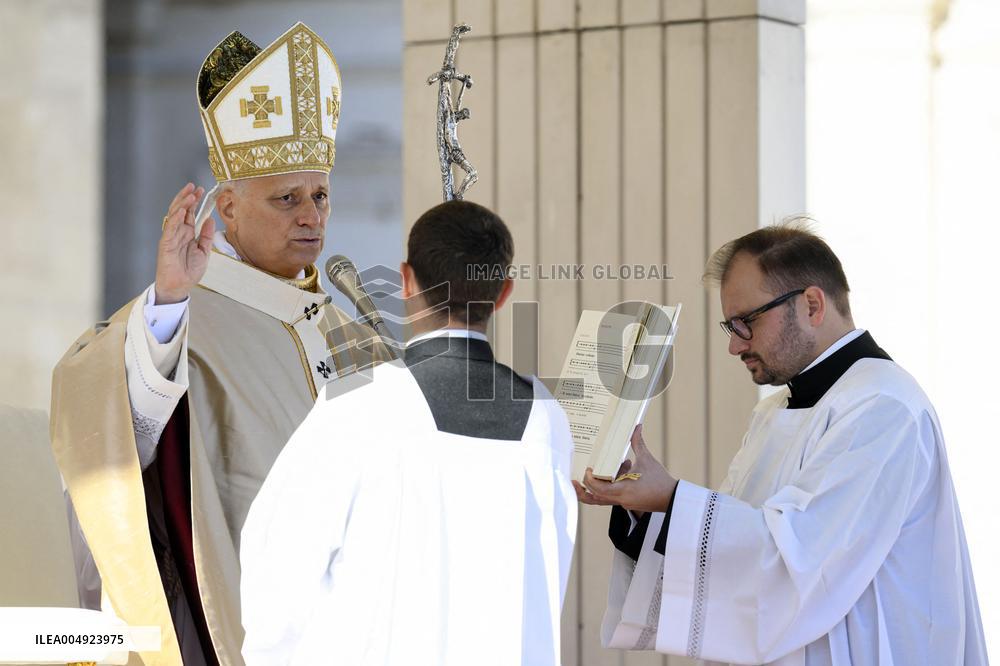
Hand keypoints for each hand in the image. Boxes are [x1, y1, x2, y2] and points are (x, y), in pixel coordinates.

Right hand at [154, 183, 215, 303]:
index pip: (190, 213)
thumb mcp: (204, 251)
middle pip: (181, 210)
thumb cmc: (189, 271)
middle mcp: (178, 232)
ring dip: (182, 204)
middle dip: (187, 198)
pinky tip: (183, 210)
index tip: (201, 191)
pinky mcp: (166, 244)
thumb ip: (207, 236)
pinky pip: (170, 228)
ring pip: (175, 216)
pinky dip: (176, 218)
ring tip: (190, 194)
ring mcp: (171, 237)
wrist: (180, 286)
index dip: (194, 201)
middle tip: (195, 187)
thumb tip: (210, 219)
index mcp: (187, 233)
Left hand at [573, 425, 677, 512]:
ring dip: (594, 488)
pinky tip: (617, 470)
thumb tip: (637, 426)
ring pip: (601, 499)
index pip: (598, 488)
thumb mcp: (647, 460)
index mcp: (623, 490)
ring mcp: (623, 503)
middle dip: (582, 490)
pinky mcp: (627, 503)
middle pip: (594, 498)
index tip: (588, 469)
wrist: (673, 499)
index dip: (589, 479)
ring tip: (589, 474)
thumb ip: (638, 442)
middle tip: (573, 481)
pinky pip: (611, 497)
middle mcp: (621, 499)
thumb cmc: (661, 481)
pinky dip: (608, 486)